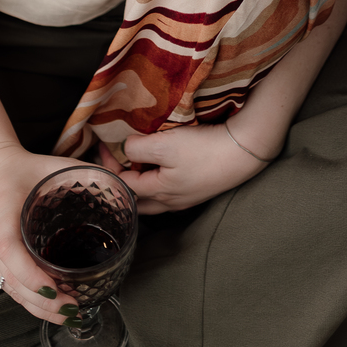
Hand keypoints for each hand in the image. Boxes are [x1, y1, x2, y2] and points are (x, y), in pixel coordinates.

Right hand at [0, 140, 88, 322]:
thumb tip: (120, 185)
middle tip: (72, 309)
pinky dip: (28, 299)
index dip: (30, 274)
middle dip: (41, 301)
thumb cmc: (21, 167)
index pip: (10, 249)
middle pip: (10, 279)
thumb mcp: (52, 165)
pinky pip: (6, 285)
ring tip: (67, 314)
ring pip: (8, 288)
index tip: (55, 288)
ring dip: (36, 306)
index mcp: (0, 210)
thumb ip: (84, 173)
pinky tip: (49, 305)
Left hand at [99, 122, 270, 214]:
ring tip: (135, 165)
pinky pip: (170, 190)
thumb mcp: (165, 145)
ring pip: (154, 198)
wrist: (244, 152)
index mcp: (158, 193)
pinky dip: (159, 181)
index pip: (123, 185)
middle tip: (113, 163)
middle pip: (137, 200)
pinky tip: (163, 167)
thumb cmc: (203, 151)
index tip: (102, 145)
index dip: (109, 165)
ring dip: (140, 184)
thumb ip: (138, 148)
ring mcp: (187, 198)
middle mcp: (171, 202)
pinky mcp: (200, 189)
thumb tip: (125, 149)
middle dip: (122, 184)